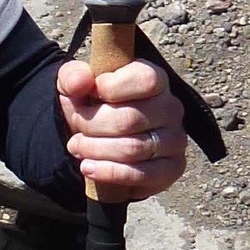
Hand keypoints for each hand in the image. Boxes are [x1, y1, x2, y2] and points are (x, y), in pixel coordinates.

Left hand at [58, 56, 187, 202]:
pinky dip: (109, 172)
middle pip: (131, 118)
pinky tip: (88, 167)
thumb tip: (80, 82)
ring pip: (134, 148)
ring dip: (96, 149)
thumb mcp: (75, 83)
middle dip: (93, 124)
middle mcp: (171, 108)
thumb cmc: (91, 104)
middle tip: (76, 126)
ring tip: (76, 147)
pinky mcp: (172, 168)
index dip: (111, 88)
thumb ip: (73, 76)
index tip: (86, 94)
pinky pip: (142, 174)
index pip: (146, 80)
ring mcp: (175, 139)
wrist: (97, 140)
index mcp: (155, 80)